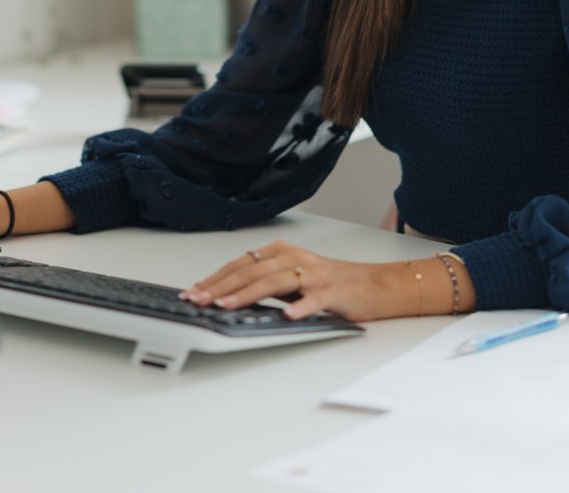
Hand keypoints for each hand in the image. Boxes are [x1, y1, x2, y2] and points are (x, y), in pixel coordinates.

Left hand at [180, 239, 419, 322]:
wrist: (375, 286)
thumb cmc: (331, 284)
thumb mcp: (292, 280)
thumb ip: (264, 285)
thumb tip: (226, 297)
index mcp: (281, 253)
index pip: (240, 265)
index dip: (214, 278)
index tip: (193, 292)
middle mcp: (295, 258)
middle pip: (251, 271)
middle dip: (221, 286)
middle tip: (199, 300)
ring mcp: (314, 273)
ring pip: (275, 282)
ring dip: (249, 294)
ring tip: (227, 305)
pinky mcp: (333, 291)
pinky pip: (314, 298)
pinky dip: (301, 306)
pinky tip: (288, 315)